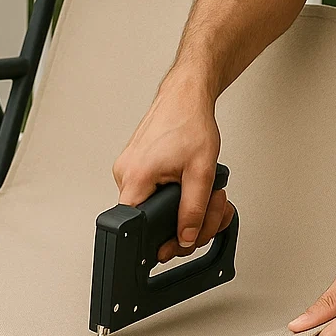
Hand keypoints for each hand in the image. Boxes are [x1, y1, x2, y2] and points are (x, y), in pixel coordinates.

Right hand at [113, 79, 234, 263]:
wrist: (186, 96)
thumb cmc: (190, 122)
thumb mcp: (201, 172)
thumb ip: (193, 210)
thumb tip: (186, 237)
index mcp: (135, 176)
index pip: (137, 226)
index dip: (161, 238)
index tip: (180, 239)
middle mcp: (125, 174)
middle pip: (149, 221)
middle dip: (186, 222)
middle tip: (209, 210)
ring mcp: (129, 169)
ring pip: (154, 208)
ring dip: (184, 207)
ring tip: (208, 193)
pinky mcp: (137, 166)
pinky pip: (152, 192)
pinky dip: (175, 195)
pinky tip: (191, 185)